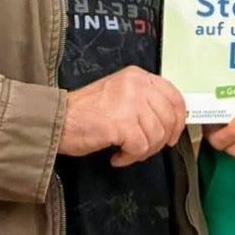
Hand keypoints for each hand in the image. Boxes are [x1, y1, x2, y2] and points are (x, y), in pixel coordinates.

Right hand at [59, 66, 186, 166]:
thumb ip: (144, 100)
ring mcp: (131, 103)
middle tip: (145, 149)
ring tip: (126, 153)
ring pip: (156, 135)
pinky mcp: (122, 123)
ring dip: (143, 151)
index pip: (174, 95)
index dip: (178, 118)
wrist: (56, 119)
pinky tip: (117, 157)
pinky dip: (131, 158)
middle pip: (168, 117)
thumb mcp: (120, 93)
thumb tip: (169, 120)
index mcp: (139, 76)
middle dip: (160, 140)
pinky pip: (140, 147)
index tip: (172, 134)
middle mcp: (138, 85)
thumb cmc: (85, 111)